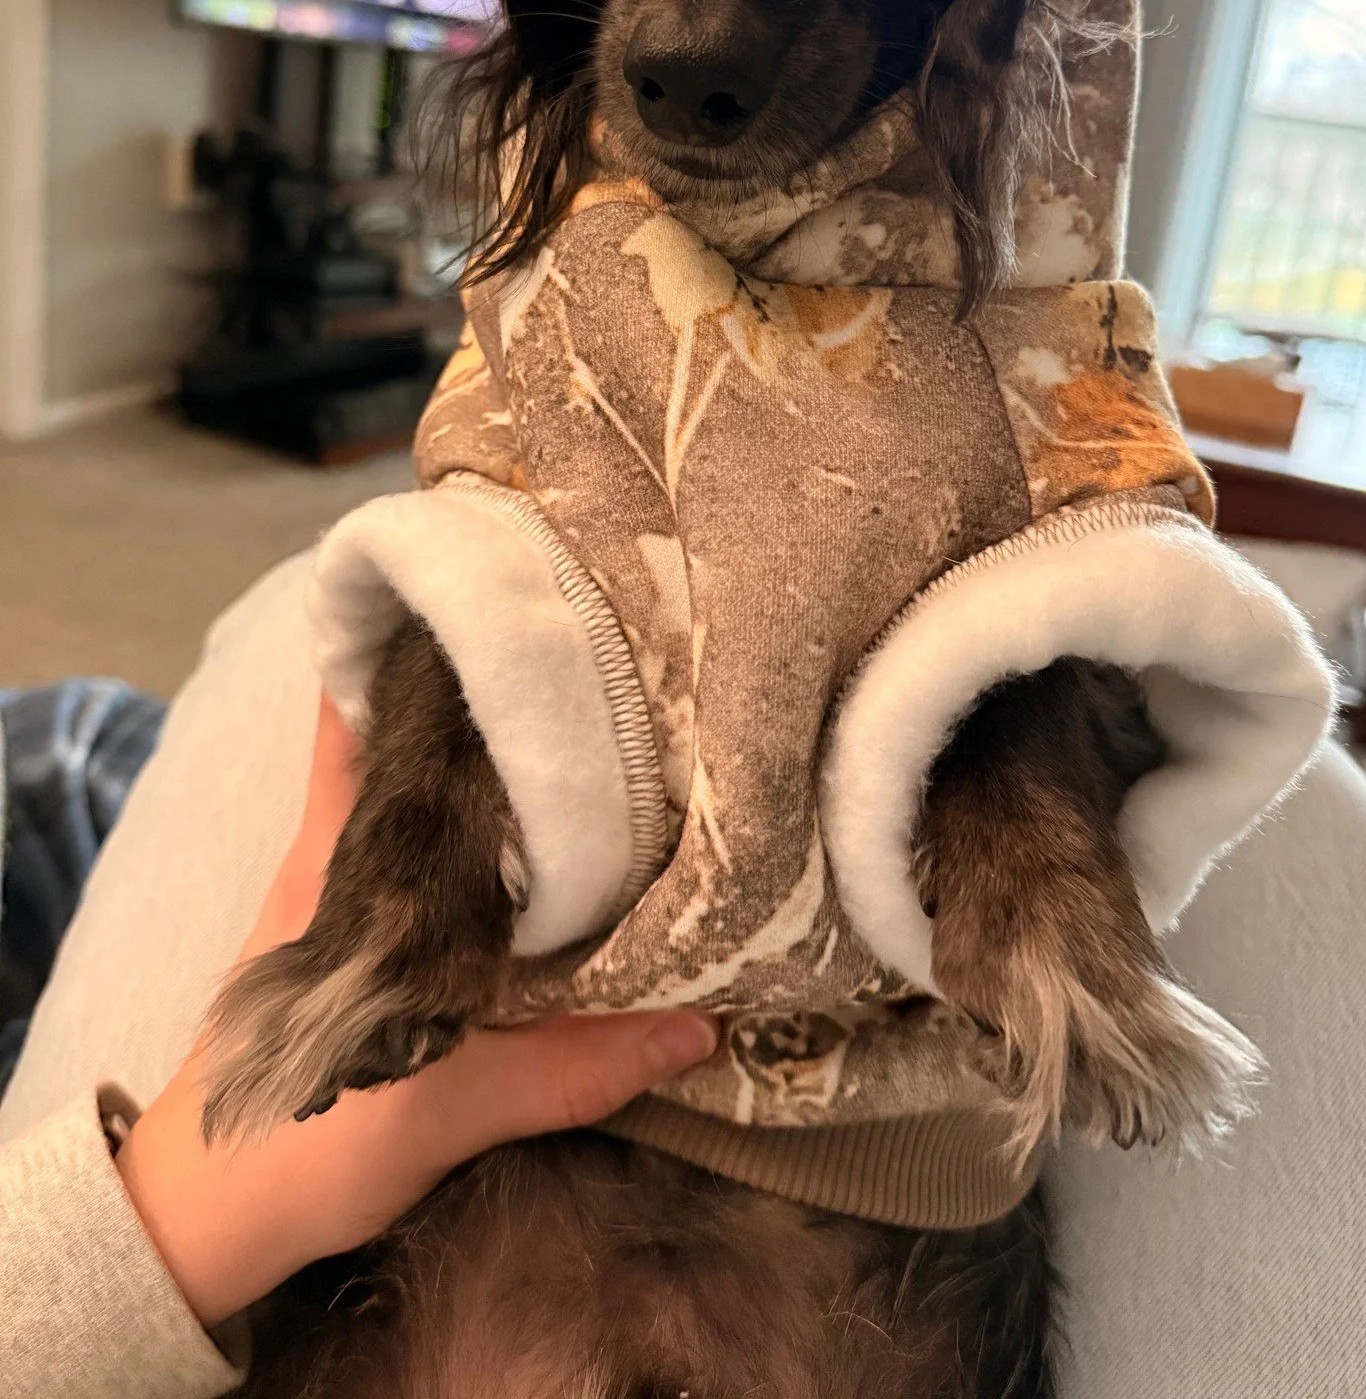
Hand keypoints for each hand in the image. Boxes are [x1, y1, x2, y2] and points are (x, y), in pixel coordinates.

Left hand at [116, 694, 716, 1330]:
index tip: (496, 601)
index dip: (412, 647)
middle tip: (573, 660)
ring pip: (405, 793)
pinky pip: (407, 853)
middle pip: (393, 737)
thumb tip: (703, 1022)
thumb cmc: (306, 1143)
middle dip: (470, 693)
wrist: (207, 1220)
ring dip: (470, 759)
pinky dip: (460, 828)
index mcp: (342, 861)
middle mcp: (334, 857)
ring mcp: (333, 895)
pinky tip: (529, 836)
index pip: (355, 712)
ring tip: (573, 728)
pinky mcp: (344, 943)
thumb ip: (573, 1065)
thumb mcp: (448, 1107)